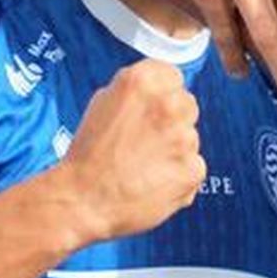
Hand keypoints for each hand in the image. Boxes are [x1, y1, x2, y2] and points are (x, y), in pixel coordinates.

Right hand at [56, 59, 205, 241]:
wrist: (83, 200)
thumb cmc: (88, 155)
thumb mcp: (102, 103)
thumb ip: (135, 91)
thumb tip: (155, 90)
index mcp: (144, 82)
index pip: (172, 76)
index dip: (161, 94)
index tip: (152, 108)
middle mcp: (169, 104)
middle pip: (186, 104)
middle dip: (171, 119)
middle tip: (145, 140)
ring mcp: (185, 138)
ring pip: (190, 137)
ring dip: (175, 148)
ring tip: (144, 165)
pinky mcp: (193, 169)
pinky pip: (193, 166)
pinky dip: (179, 174)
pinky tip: (153, 181)